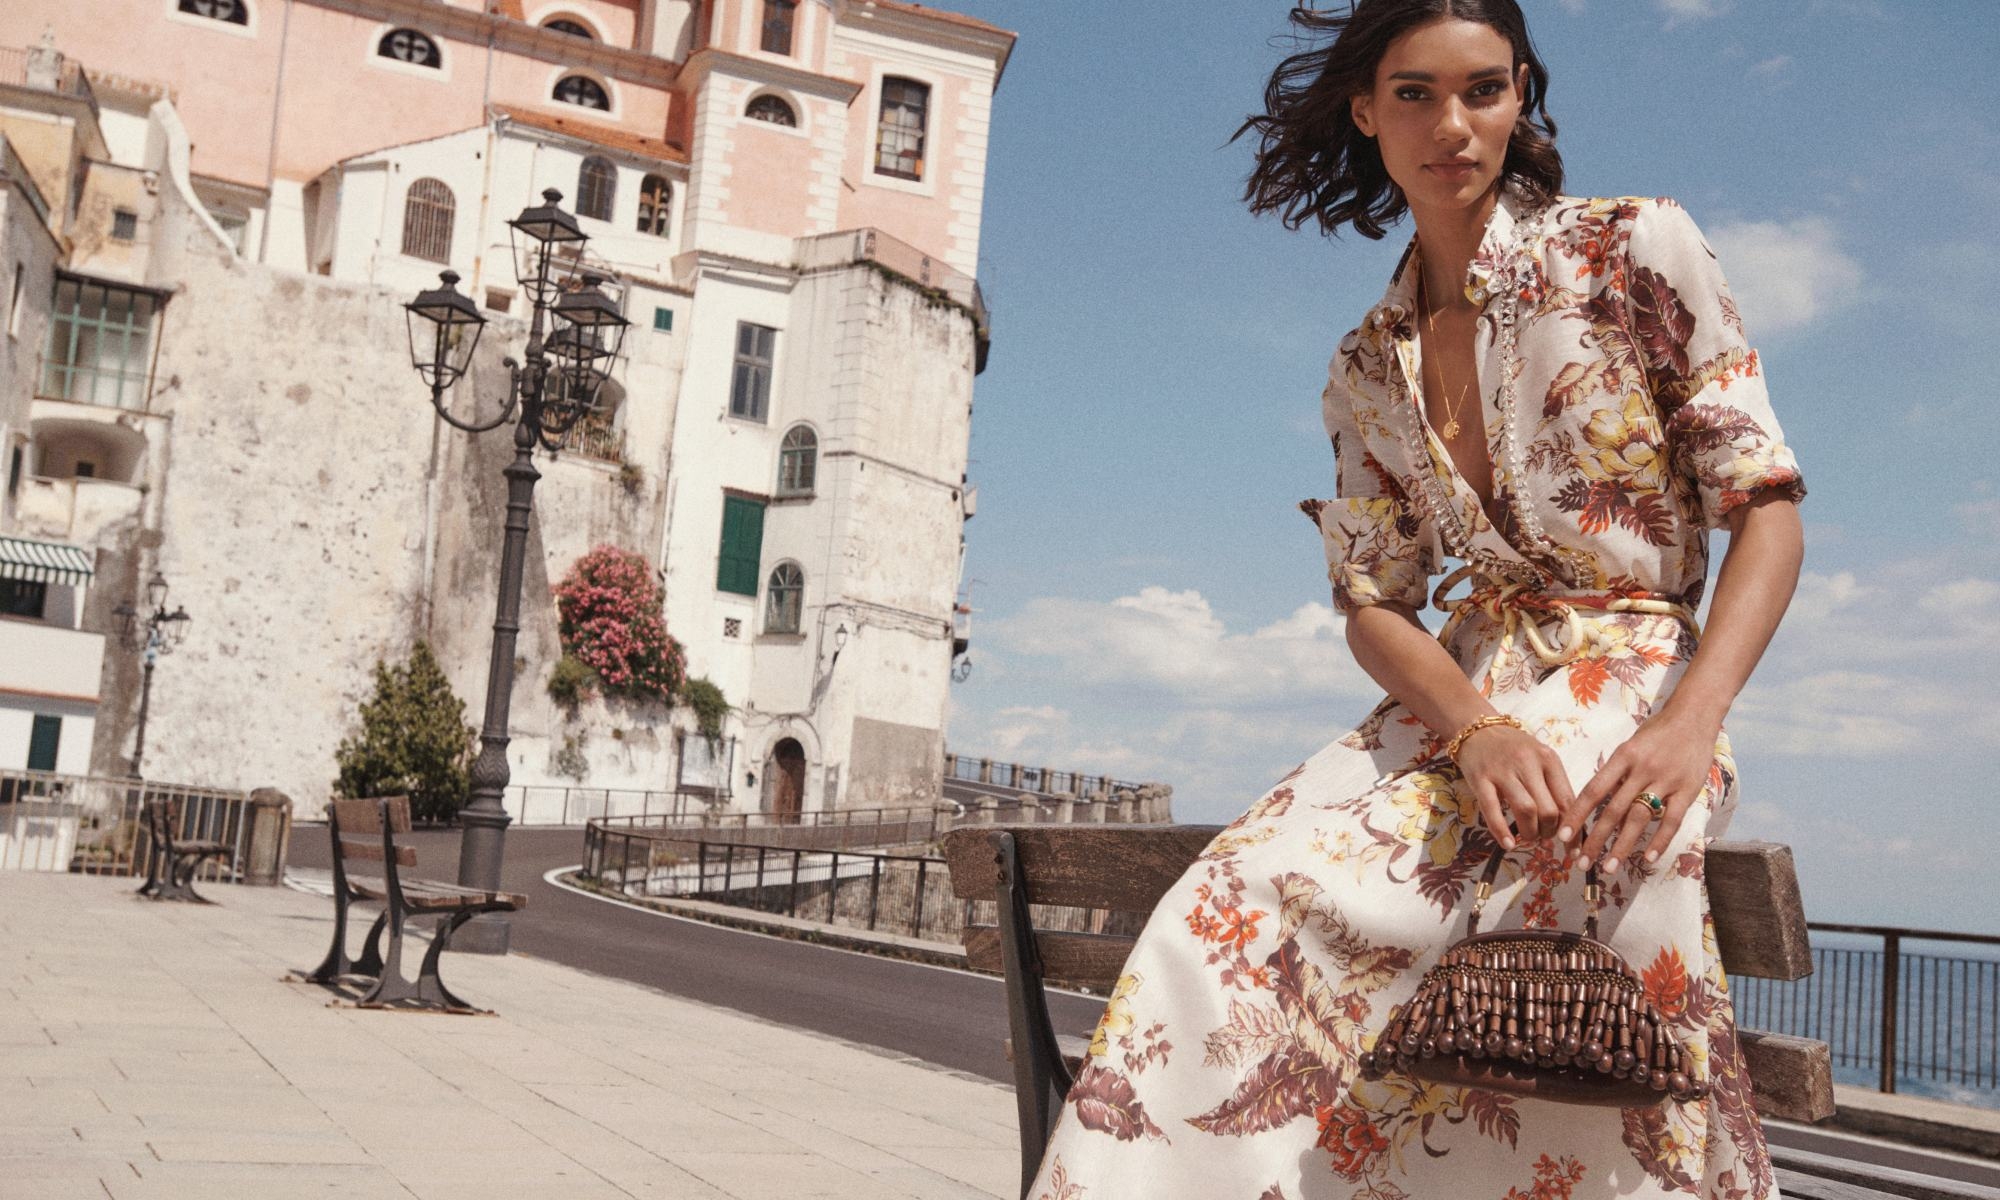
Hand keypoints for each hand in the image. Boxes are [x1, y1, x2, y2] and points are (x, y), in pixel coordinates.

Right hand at [1453, 722, 1574, 848]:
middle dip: (1549, 832)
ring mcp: (1503, 770)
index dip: (1573, 830)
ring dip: (1530, 833)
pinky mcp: (1480, 778)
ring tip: (1528, 837)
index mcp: (1548, 759)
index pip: (1568, 801)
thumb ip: (1553, 785)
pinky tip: (1507, 843)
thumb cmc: (1513, 748)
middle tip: (1543, 836)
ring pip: (1526, 810)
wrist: (1478, 728)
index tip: (1572, 849)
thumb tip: (1567, 824)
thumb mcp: (1540, 759)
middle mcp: (1528, 763)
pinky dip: (1501, 831)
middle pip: (1549, 810)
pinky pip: (1492, 810)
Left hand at [1560, 708, 1720, 874]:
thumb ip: (1616, 773)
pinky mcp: (1688, 790)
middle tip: (1580, 864)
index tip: (1563, 836)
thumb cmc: (1656, 732)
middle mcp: (1641, 769)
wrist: (1694, 717)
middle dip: (1595, 840)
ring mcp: (1666, 780)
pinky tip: (1647, 858)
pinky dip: (1660, 841)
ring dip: (1621, 846)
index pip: (1593, 791)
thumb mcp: (1630, 746)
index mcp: (1623, 757)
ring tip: (1608, 867)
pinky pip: (1671, 820)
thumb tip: (1594, 803)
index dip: (1577, 815)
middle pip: (1613, 810)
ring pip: (1639, 819)